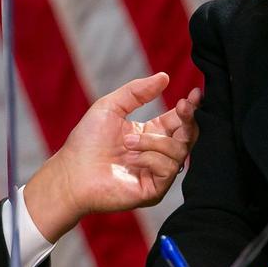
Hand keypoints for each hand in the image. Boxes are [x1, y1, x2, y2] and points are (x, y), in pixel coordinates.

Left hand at [23, 72, 200, 242]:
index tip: (195, 94)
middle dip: (188, 119)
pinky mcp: (154, 190)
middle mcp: (157, 154)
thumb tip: (164, 76)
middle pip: (188, 136)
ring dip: (154, 142)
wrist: (72, 172)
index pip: (179, 120)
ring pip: (179, 151)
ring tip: (128, 142)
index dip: (189, 108)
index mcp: (150, 134)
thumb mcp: (111, 106)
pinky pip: (168, 169)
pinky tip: (133, 160)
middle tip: (183, 106)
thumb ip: (137, 91)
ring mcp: (157, 173)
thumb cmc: (87, 140)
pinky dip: (151, 159)